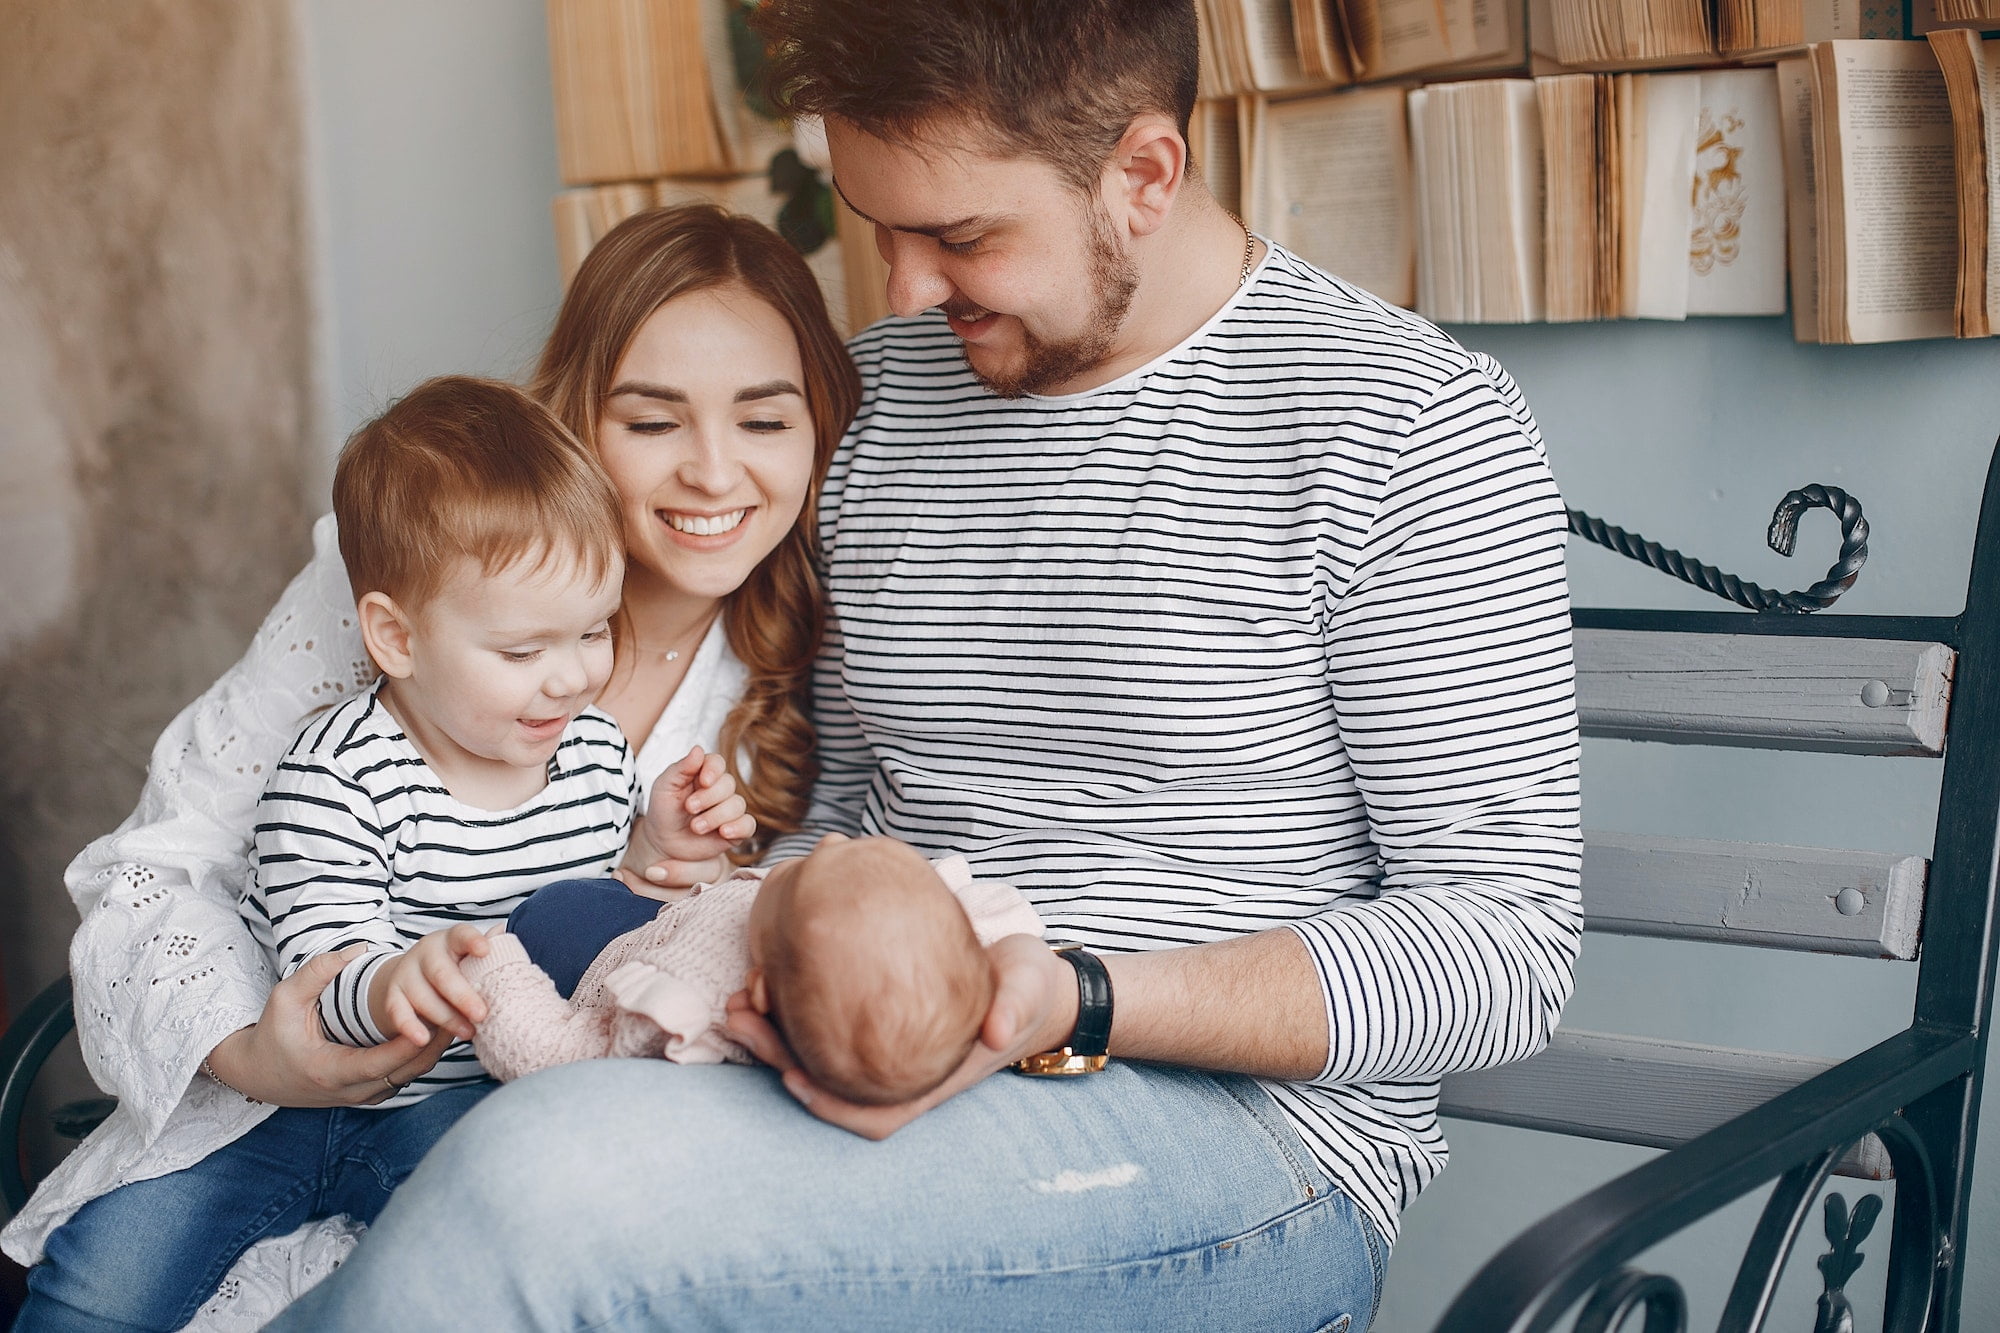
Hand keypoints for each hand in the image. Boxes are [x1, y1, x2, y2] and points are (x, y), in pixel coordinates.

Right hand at [204, 945, 452, 1106]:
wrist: (259, 1073)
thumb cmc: (272, 1034)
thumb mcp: (284, 999)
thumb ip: (317, 973)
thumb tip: (356, 950)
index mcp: (330, 1071)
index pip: (380, 1063)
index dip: (409, 1043)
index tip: (435, 1020)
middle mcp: (350, 1091)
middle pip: (405, 1072)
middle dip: (435, 1043)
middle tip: (460, 1012)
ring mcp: (361, 1097)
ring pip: (410, 1076)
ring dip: (433, 1049)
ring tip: (458, 1015)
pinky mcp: (370, 1094)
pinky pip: (405, 1077)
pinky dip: (422, 1056)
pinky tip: (439, 1028)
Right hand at [367, 924, 492, 1045]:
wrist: (418, 979)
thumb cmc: (457, 969)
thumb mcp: (471, 958)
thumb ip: (488, 950)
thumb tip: (502, 931)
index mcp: (451, 939)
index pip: (462, 935)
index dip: (473, 941)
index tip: (485, 950)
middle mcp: (426, 952)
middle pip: (442, 973)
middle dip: (462, 996)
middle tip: (481, 1014)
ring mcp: (406, 973)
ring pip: (423, 996)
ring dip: (446, 1018)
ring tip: (468, 1033)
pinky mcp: (393, 995)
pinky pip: (398, 1011)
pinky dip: (409, 1026)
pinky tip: (422, 1039)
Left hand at [628, 745, 754, 886]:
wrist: (663, 842)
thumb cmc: (663, 811)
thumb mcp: (664, 788)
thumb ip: (681, 768)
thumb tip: (698, 749)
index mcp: (703, 774)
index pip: (717, 762)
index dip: (713, 770)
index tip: (703, 781)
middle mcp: (719, 789)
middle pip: (728, 784)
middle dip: (709, 797)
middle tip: (689, 808)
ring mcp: (729, 809)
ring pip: (737, 804)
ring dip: (716, 816)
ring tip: (695, 827)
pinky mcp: (736, 829)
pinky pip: (748, 825)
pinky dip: (738, 827)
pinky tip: (723, 832)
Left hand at [721, 933, 1078, 1139]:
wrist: (1026, 972)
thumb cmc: (1026, 988)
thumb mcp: (1027, 992)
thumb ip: (1014, 1009)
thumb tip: (995, 1032)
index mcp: (931, 1078)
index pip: (874, 1115)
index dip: (830, 1107)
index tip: (792, 1079)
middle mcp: (899, 1071)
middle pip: (828, 1084)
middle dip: (777, 1059)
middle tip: (739, 1017)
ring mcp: (883, 1045)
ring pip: (816, 1055)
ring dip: (772, 1033)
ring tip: (738, 998)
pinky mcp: (873, 1014)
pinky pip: (823, 1021)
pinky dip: (791, 1005)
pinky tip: (768, 972)